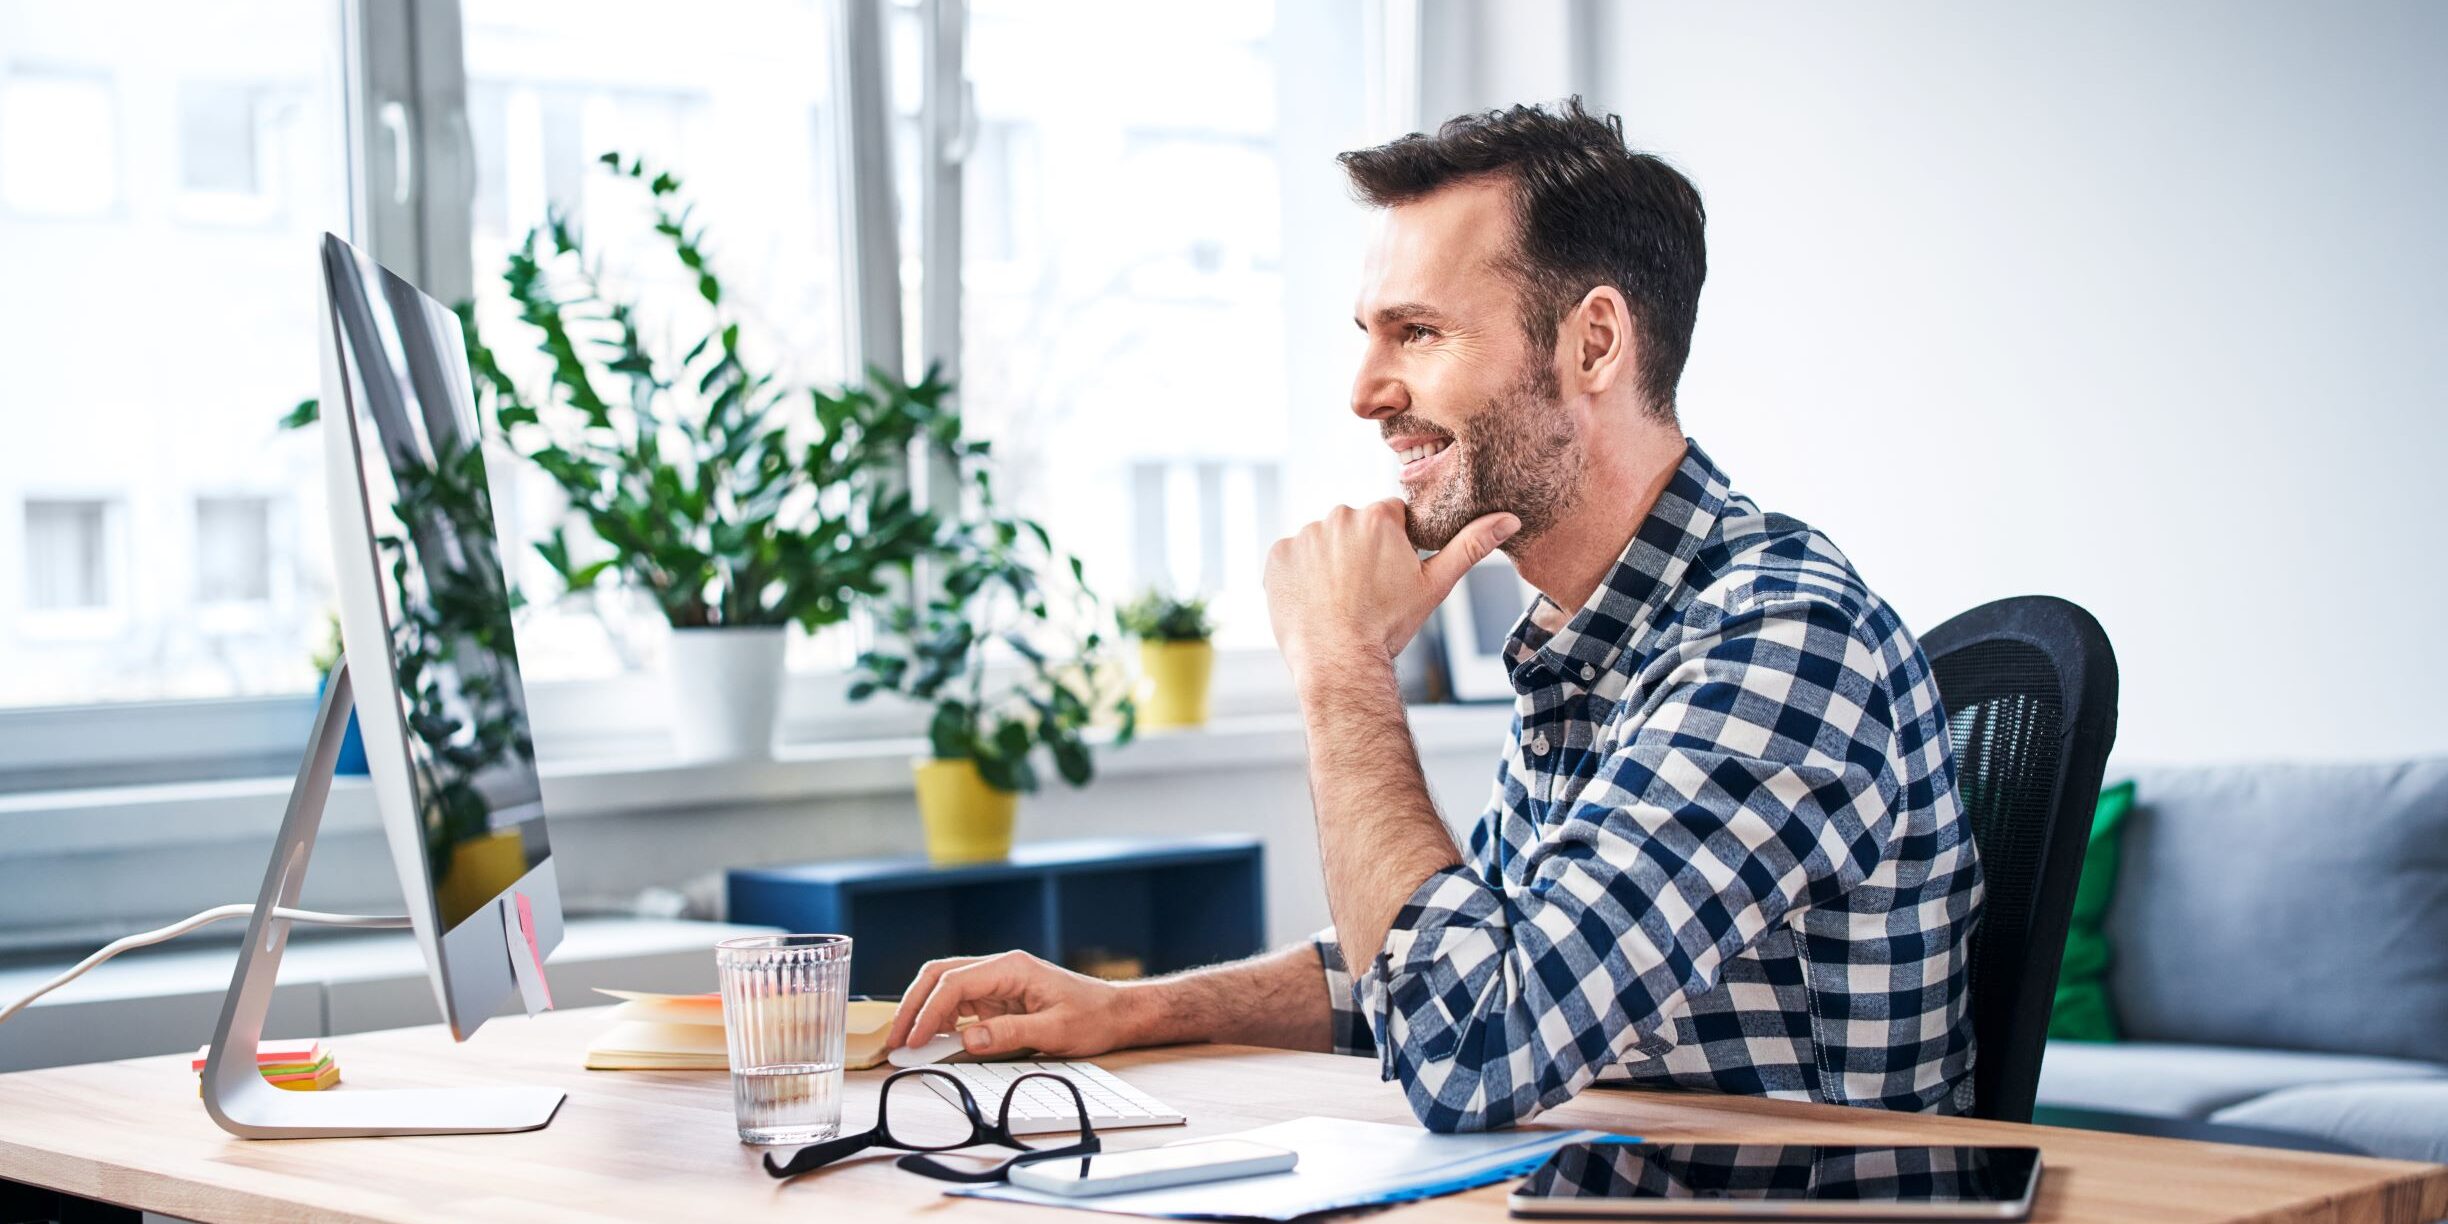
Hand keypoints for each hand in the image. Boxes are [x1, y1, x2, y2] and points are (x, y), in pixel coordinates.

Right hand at [886, 950, 1145, 1058]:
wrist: (1116, 1013)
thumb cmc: (1092, 1017)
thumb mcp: (1055, 1031)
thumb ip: (1010, 1034)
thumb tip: (968, 1039)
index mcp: (1011, 968)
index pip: (955, 983)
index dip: (928, 1012)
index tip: (912, 1040)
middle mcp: (1000, 968)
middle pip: (940, 976)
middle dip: (913, 1005)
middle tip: (896, 1040)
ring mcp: (998, 980)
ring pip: (945, 986)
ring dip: (923, 1011)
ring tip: (906, 1042)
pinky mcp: (999, 996)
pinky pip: (960, 1002)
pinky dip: (940, 1019)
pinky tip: (932, 1040)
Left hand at [1264, 499, 1518, 674]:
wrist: (1339, 661)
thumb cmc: (1389, 625)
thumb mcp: (1435, 585)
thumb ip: (1471, 546)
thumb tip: (1510, 518)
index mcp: (1378, 515)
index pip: (1390, 518)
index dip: (1393, 547)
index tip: (1389, 576)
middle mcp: (1338, 516)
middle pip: (1354, 528)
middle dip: (1360, 552)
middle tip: (1365, 592)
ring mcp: (1303, 535)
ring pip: (1323, 542)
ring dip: (1329, 563)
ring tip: (1339, 600)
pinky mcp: (1276, 556)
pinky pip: (1291, 558)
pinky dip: (1300, 576)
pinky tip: (1314, 601)